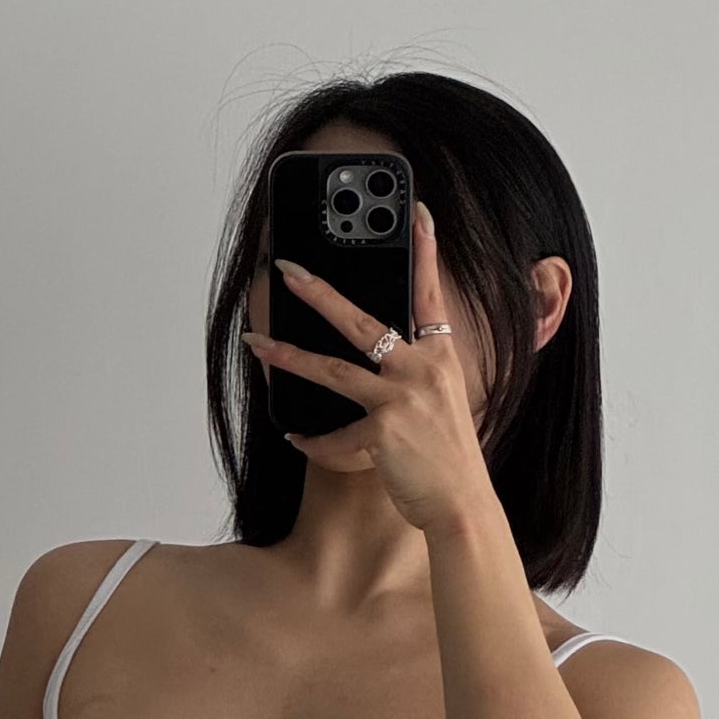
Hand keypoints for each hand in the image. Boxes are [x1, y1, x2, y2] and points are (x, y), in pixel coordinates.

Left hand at [241, 204, 494, 535]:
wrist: (461, 505)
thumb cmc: (450, 458)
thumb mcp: (445, 402)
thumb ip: (418, 372)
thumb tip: (381, 354)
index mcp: (441, 356)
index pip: (431, 294)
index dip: (426, 253)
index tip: (418, 213)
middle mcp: (422, 370)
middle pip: (361, 320)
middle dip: (319, 292)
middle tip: (288, 269)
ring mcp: (401, 399)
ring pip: (333, 369)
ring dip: (289, 355)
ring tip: (257, 342)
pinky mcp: (382, 432)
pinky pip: (334, 435)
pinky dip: (313, 441)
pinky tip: (296, 437)